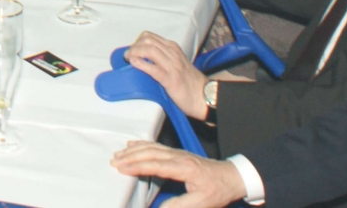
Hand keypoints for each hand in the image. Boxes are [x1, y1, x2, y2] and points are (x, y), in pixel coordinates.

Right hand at [110, 141, 245, 207]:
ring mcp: (179, 152)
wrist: (232, 177)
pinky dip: (143, 144)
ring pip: (152, 147)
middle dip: (131, 156)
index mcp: (185, 168)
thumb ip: (179, 206)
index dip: (138, 166)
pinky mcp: (179, 153)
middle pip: (151, 153)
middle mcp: (180, 156)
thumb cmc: (218, 191)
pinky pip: (157, 146)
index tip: (122, 168)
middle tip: (114, 161)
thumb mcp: (201, 204)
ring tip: (119, 153)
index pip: (157, 165)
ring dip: (134, 150)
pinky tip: (134, 145)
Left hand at [124, 32, 208, 119]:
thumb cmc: (190, 82)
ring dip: (134, 53)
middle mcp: (173, 53)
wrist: (205, 97)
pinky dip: (141, 64)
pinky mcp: (171, 79)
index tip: (132, 51)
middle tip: (128, 56)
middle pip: (147, 40)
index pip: (150, 36)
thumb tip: (142, 58)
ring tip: (129, 59)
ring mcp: (172, 65)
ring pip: (149, 50)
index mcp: (173, 48)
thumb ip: (163, 58)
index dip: (137, 42)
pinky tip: (134, 64)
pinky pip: (153, 68)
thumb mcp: (177, 63)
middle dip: (134, 46)